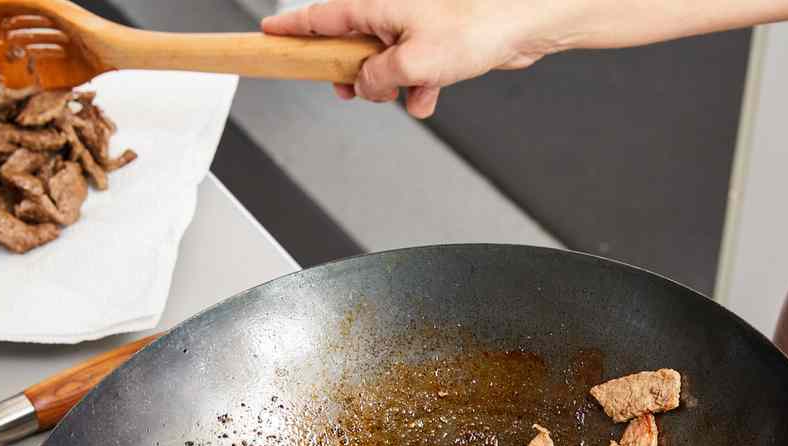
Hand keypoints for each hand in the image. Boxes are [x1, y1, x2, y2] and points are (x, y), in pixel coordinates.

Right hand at [261, 0, 567, 117]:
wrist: (519, 25)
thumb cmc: (473, 28)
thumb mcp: (411, 64)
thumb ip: (376, 79)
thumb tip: (363, 87)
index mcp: (374, 7)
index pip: (319, 18)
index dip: (291, 29)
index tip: (268, 34)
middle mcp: (390, 13)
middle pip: (350, 47)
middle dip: (353, 76)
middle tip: (354, 89)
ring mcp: (411, 27)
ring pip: (382, 65)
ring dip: (391, 86)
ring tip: (408, 93)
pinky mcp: (433, 43)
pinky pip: (411, 71)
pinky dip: (418, 86)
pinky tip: (430, 95)